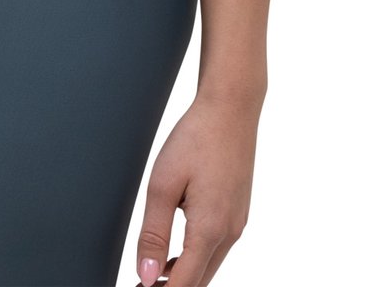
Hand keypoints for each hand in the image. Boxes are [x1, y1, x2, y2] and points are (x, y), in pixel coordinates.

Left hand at [132, 92, 260, 285]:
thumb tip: (147, 276)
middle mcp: (230, 232)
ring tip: (152, 274)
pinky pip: (216, 247)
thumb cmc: (196, 138)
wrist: (231, 108)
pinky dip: (196, 257)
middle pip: (200, 280)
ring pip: (209, 265)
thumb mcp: (163, 185)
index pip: (185, 284)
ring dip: (183, 275)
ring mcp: (237, 222)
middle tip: (140, 286)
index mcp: (210, 229)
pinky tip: (175, 252)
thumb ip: (154, 234)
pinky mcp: (238, 211)